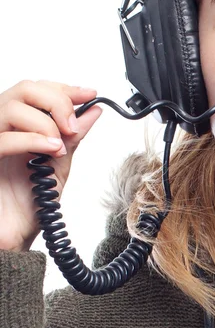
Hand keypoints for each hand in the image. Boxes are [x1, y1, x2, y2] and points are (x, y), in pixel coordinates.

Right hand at [0, 80, 101, 251]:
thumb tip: (93, 110)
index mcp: (18, 126)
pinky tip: (51, 150)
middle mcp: (1, 129)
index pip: (36, 89)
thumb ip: (72, 136)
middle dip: (57, 101)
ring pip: (10, 107)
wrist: (13, 238)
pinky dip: (32, 140)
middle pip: (24, 89)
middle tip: (72, 126)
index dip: (64, 89)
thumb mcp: (58, 164)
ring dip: (45, 123)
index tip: (89, 94)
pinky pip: (2, 140)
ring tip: (60, 146)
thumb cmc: (29, 204)